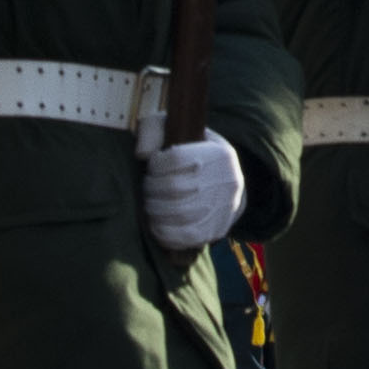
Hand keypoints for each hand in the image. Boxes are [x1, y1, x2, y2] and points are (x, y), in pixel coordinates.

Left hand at [139, 130, 242, 251]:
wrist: (227, 183)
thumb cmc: (194, 155)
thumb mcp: (177, 132)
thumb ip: (153, 132)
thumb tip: (141, 155)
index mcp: (218, 154)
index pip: (177, 158)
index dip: (156, 165)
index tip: (152, 167)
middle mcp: (227, 180)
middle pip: (175, 188)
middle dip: (151, 190)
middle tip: (146, 189)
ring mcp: (225, 207)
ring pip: (179, 214)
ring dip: (155, 211)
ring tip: (150, 205)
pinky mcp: (218, 228)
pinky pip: (188, 236)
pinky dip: (165, 233)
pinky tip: (155, 225)